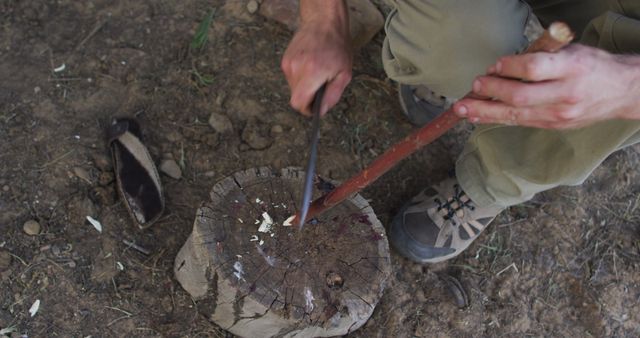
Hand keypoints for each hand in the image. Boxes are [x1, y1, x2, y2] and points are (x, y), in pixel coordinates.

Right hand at [281, 1, 351, 115]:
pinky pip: (291, 78)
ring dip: (305, 86)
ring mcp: (288, 64)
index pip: (298, 103)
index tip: (315, 106)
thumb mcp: (344, 74)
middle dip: (308, 97)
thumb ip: (333, 95)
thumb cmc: (337, 47)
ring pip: (293, 88)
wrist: (323, 23)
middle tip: (321, 85)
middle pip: (295, 97)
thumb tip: (322, 111)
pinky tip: (310, 65)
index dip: (307, 109)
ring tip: (317, 72)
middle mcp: (296, 69)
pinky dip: (300, 76)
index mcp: (312, 73)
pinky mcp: (284, 60)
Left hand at [453, 44, 639, 128]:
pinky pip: (520, 122)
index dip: (509, 68)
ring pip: (516, 115)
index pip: (533, 69)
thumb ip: (540, 55)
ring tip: (463, 108)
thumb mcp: (571, 51)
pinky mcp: (553, 125)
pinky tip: (478, 116)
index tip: (494, 65)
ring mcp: (558, 114)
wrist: (620, 91)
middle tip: (474, 86)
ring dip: (485, 112)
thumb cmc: (591, 65)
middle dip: (492, 92)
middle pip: (520, 97)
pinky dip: (496, 118)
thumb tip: (502, 66)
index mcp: (571, 68)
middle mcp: (564, 94)